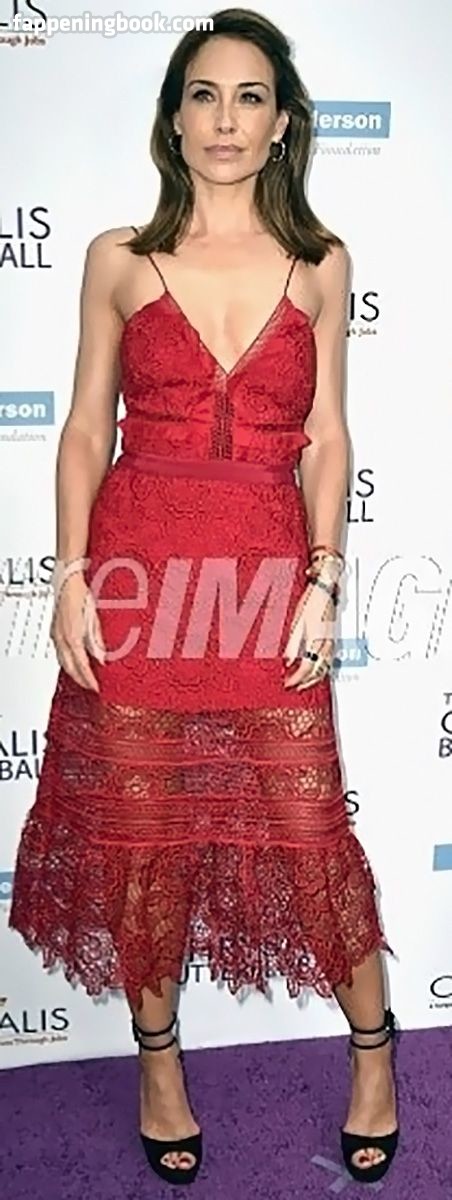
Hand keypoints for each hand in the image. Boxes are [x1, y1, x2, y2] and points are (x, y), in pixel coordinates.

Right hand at [49, 572, 105, 690]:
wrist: (66, 582)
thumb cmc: (80, 595)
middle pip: (69, 667)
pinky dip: (68, 662)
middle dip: (80, 679)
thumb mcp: (94, 618)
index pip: (81, 664)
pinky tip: (74, 663)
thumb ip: (96, 640)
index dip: (88, 678)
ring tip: (84, 678)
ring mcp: (56, 636)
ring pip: (62, 662)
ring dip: (73, 672)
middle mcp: (61, 638)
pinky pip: (60, 653)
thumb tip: (101, 657)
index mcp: (72, 636)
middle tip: (90, 687)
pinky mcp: (55, 632)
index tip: (96, 687)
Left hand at [282, 577, 336, 690]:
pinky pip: (329, 660)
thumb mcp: (296, 623)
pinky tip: (316, 669)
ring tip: (304, 682)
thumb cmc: (311, 602)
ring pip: (325, 667)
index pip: (306, 668)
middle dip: (306, 682)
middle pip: (318, 671)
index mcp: (315, 641)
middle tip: (295, 687)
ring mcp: (331, 642)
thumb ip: (292, 645)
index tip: (288, 683)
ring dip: (315, 678)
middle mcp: (325, 644)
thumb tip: (288, 661)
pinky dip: (322, 669)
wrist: (325, 589)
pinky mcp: (332, 638)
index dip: (296, 679)